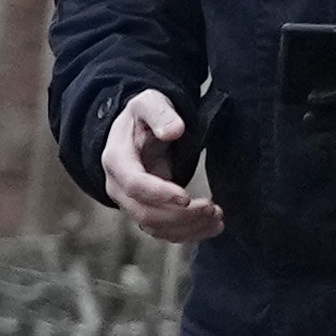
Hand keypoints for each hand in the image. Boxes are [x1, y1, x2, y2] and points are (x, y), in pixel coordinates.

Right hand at [97, 88, 224, 244]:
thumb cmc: (143, 116)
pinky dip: (189, 233)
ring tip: (218, 217)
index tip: (187, 197)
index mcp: (117, 160)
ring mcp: (130, 203)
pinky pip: (164, 232)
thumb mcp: (149, 102)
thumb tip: (175, 130)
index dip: (160, 194)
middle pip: (145, 214)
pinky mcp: (146, 211)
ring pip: (155, 228)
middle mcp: (118, 187)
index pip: (135, 185)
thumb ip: (160, 113)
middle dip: (180, 216)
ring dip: (188, 227)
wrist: (137, 130)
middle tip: (212, 208)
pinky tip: (213, 226)